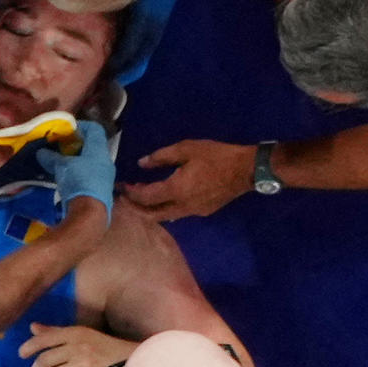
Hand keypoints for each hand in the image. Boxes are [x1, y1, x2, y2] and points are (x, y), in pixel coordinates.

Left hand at [20, 323, 135, 366]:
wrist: (131, 362)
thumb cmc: (104, 348)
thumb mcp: (82, 335)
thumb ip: (56, 333)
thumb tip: (32, 327)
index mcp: (75, 334)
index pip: (44, 339)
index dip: (29, 347)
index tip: (21, 355)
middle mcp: (77, 348)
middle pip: (44, 361)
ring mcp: (82, 366)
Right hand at [35, 121, 114, 216]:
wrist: (90, 213)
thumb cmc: (79, 181)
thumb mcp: (62, 166)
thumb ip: (52, 157)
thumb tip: (40, 152)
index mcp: (99, 150)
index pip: (94, 129)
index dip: (81, 126)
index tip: (66, 130)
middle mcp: (105, 161)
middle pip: (92, 146)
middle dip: (75, 145)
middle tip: (59, 147)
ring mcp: (105, 176)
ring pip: (90, 162)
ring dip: (75, 160)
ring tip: (59, 163)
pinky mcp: (100, 190)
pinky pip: (89, 175)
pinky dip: (77, 173)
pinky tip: (65, 178)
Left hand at [124, 140, 252, 221]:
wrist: (247, 170)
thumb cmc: (217, 156)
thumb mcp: (186, 149)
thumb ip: (161, 157)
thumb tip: (142, 163)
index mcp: (176, 190)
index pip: (146, 197)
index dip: (130, 193)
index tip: (120, 186)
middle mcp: (182, 206)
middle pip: (151, 214)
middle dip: (135, 208)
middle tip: (123, 198)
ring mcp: (193, 212)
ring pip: (164, 217)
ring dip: (149, 210)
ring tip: (139, 199)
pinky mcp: (203, 211)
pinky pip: (177, 214)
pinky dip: (164, 209)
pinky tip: (162, 199)